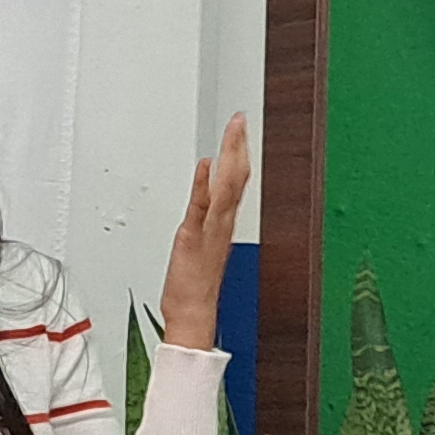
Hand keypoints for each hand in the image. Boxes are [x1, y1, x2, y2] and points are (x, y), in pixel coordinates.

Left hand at [155, 112, 249, 349]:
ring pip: (225, 187)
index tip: (240, 130)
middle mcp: (221, 224)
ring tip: (233, 130)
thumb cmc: (194, 286)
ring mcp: (210, 230)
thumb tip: (206, 190)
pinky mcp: (193, 238)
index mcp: (223, 224)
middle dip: (238, 146)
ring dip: (229, 157)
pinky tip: (208, 164)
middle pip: (236, 178)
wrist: (193, 314)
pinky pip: (201, 208)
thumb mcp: (200, 244)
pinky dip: (205, 185)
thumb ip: (204, 215)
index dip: (239, 153)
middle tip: (240, 119)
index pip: (236, 181)